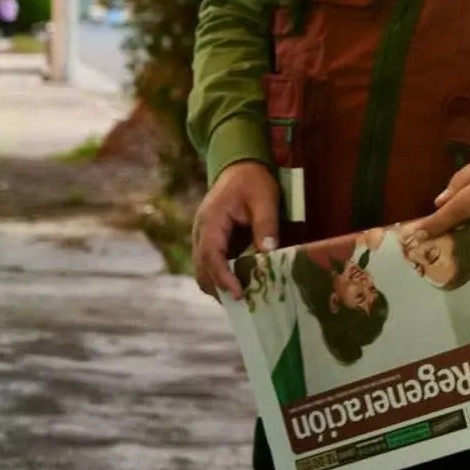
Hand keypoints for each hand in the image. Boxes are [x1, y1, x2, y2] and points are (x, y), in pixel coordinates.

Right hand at [191, 161, 279, 300]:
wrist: (241, 166)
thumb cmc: (254, 180)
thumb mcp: (265, 199)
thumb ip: (265, 225)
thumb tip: (268, 252)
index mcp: (211, 220)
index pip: (210, 256)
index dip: (223, 277)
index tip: (239, 293)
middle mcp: (201, 231)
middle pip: (202, 268)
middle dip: (219, 288)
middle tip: (243, 303)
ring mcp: (203, 237)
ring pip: (203, 270)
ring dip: (219, 285)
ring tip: (243, 298)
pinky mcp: (211, 241)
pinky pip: (212, 264)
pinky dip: (222, 276)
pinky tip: (241, 284)